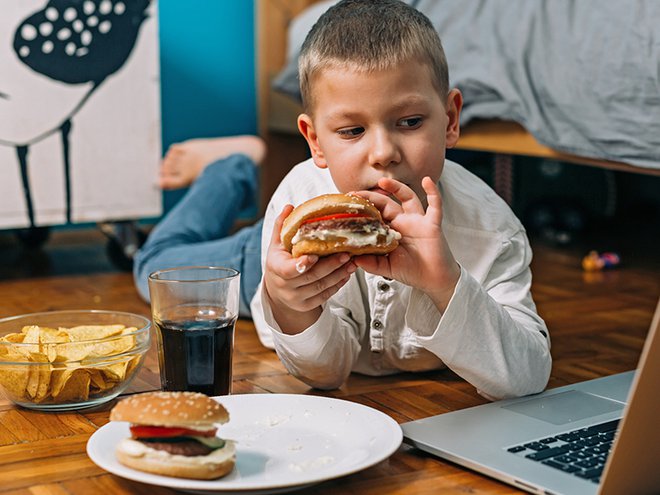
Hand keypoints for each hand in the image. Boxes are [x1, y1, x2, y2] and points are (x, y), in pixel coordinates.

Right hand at [263, 205, 356, 333]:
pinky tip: (347, 273)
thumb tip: (289, 206)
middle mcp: (286, 286)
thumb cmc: (280, 262)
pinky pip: (326, 295)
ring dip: (339, 274)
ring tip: (352, 262)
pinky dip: (338, 284)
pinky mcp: (307, 305)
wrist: (278, 291)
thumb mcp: (277, 245)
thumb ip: (282, 226)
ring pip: (322, 287)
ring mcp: (297, 298)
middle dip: (330, 265)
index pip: (289, 269)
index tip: (314, 256)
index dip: (301, 264)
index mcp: (276, 269)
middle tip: (346, 254)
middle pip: (312, 277)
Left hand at [353, 177, 459, 310]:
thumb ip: (370, 263)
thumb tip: (353, 260)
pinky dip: (433, 192)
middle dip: (372, 196)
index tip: (349, 203)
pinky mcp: (432, 224)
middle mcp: (404, 222)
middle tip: (357, 193)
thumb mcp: (386, 268)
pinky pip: (435, 205)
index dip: (364, 208)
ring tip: (384, 181)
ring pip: (408, 198)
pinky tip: (427, 181)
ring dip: (397, 188)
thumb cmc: (412, 271)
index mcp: (391, 231)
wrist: (433, 279)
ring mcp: (418, 221)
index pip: (375, 214)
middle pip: (387, 203)